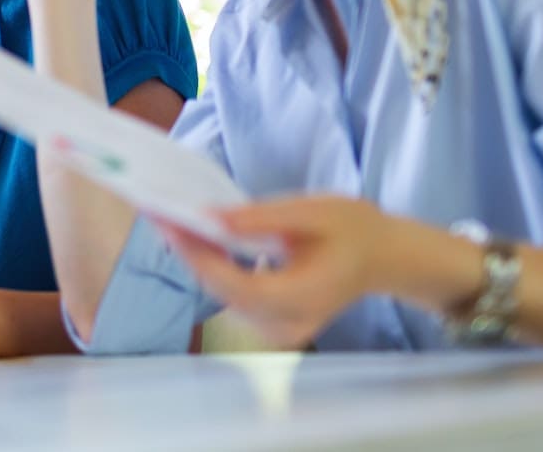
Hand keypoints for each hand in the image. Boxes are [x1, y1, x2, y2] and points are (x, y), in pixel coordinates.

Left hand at [149, 196, 404, 349]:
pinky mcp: (274, 325)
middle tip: (160, 214)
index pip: (234, 284)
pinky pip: (235, 297)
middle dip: (190, 252)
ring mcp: (280, 332)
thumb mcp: (310, 211)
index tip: (167, 223)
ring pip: (224, 296)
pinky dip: (216, 269)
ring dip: (198, 260)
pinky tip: (201, 240)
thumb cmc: (353, 229)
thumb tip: (210, 218)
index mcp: (301, 299)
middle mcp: (286, 326)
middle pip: (222, 291)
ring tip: (173, 222)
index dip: (197, 255)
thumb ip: (260, 217)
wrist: (382, 257)